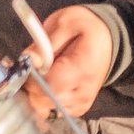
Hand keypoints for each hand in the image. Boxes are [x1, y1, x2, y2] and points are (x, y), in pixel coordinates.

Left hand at [31, 6, 112, 120]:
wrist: (107, 39)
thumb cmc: (85, 28)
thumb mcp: (64, 23)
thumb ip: (44, 43)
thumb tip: (29, 60)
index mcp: (82, 69)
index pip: (48, 86)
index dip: (30, 78)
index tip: (27, 64)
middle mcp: (84, 91)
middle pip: (44, 100)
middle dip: (30, 85)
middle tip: (33, 66)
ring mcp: (82, 102)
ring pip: (45, 108)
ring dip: (35, 92)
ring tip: (42, 73)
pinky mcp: (78, 107)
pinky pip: (52, 110)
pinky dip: (43, 98)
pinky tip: (47, 83)